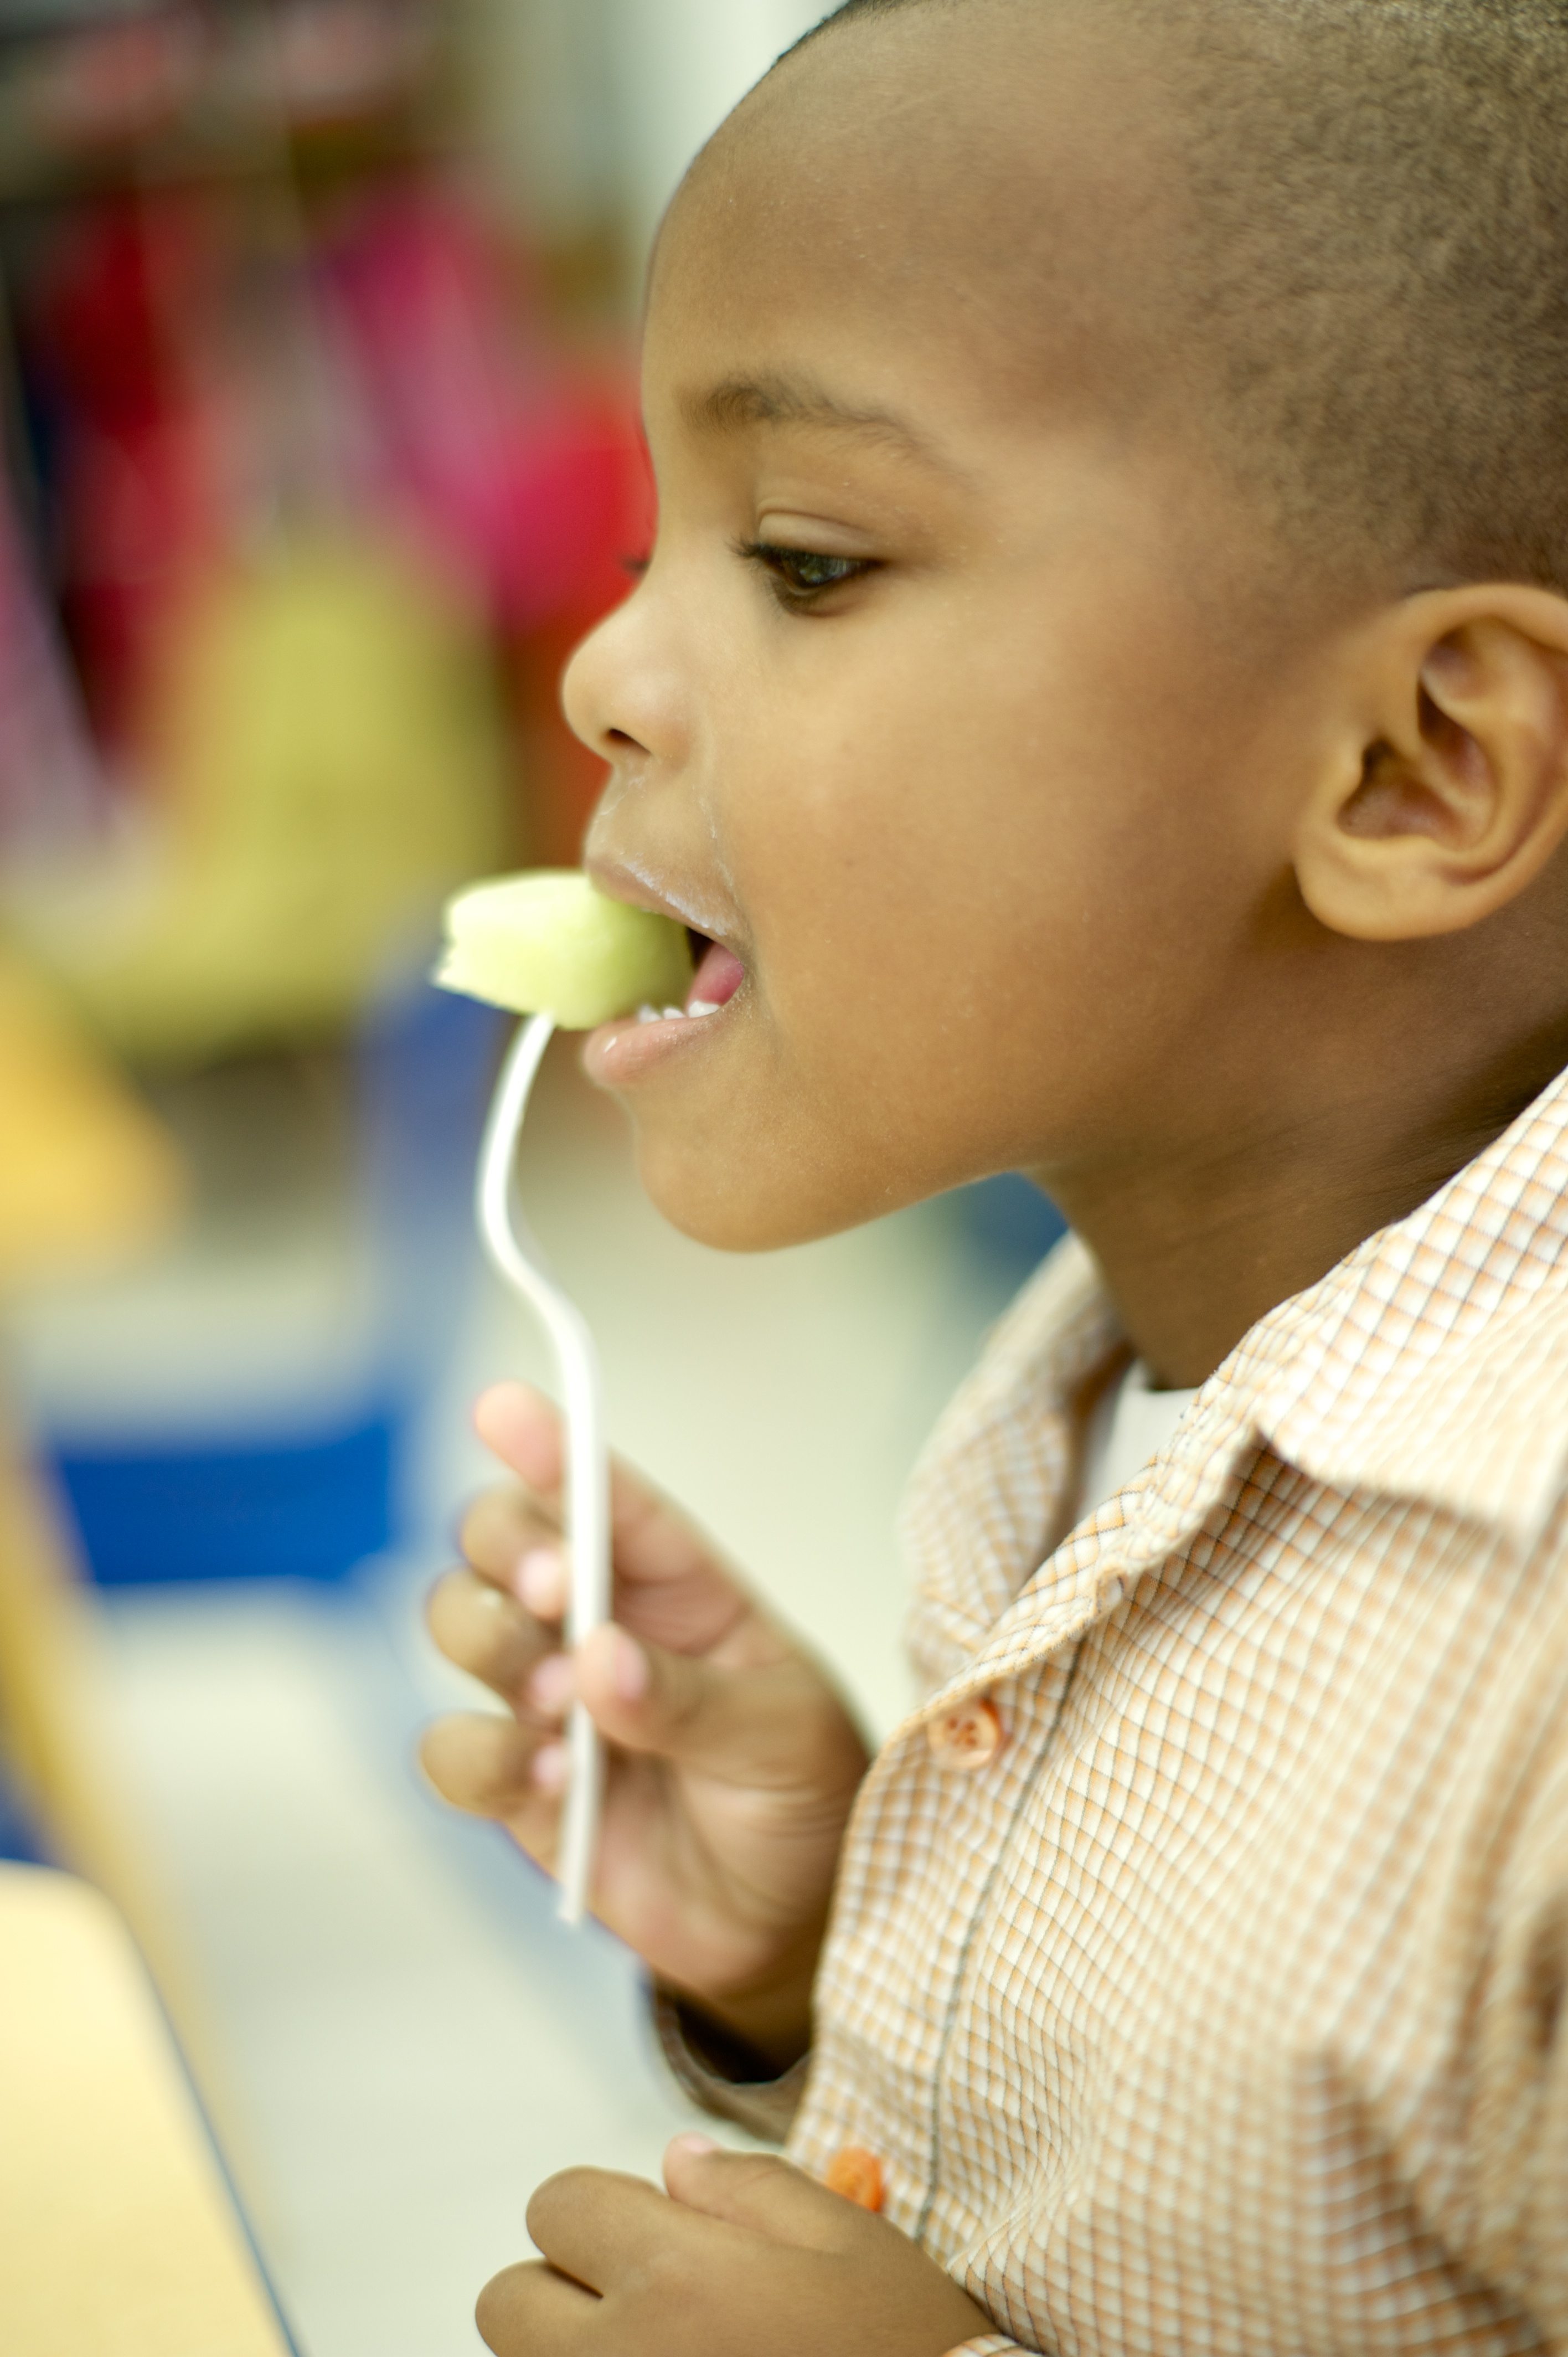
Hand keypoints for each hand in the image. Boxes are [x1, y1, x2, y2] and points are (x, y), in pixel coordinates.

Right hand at [420, 1383, 869, 2060]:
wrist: (790, 1923)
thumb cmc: (801, 1795)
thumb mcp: (781, 1736)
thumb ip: (692, 1698)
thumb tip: (598, 1662)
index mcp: (676, 1584)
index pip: (604, 1496)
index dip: (549, 1445)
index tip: (501, 1408)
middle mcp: (598, 1623)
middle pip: (503, 1539)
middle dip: (510, 1548)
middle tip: (555, 1593)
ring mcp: (548, 1701)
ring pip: (461, 1624)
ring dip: (494, 1647)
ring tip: (563, 1704)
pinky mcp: (516, 1787)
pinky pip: (452, 1751)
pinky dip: (483, 1758)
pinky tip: (553, 1785)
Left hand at [475, 2137, 995, 2356]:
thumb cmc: (908, 2356)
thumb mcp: (851, 2245)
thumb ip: (753, 2189)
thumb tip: (674, 2163)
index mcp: (675, 2274)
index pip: (555, 2205)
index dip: (604, 2211)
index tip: (654, 2238)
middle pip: (509, 2303)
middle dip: (566, 2293)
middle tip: (648, 2312)